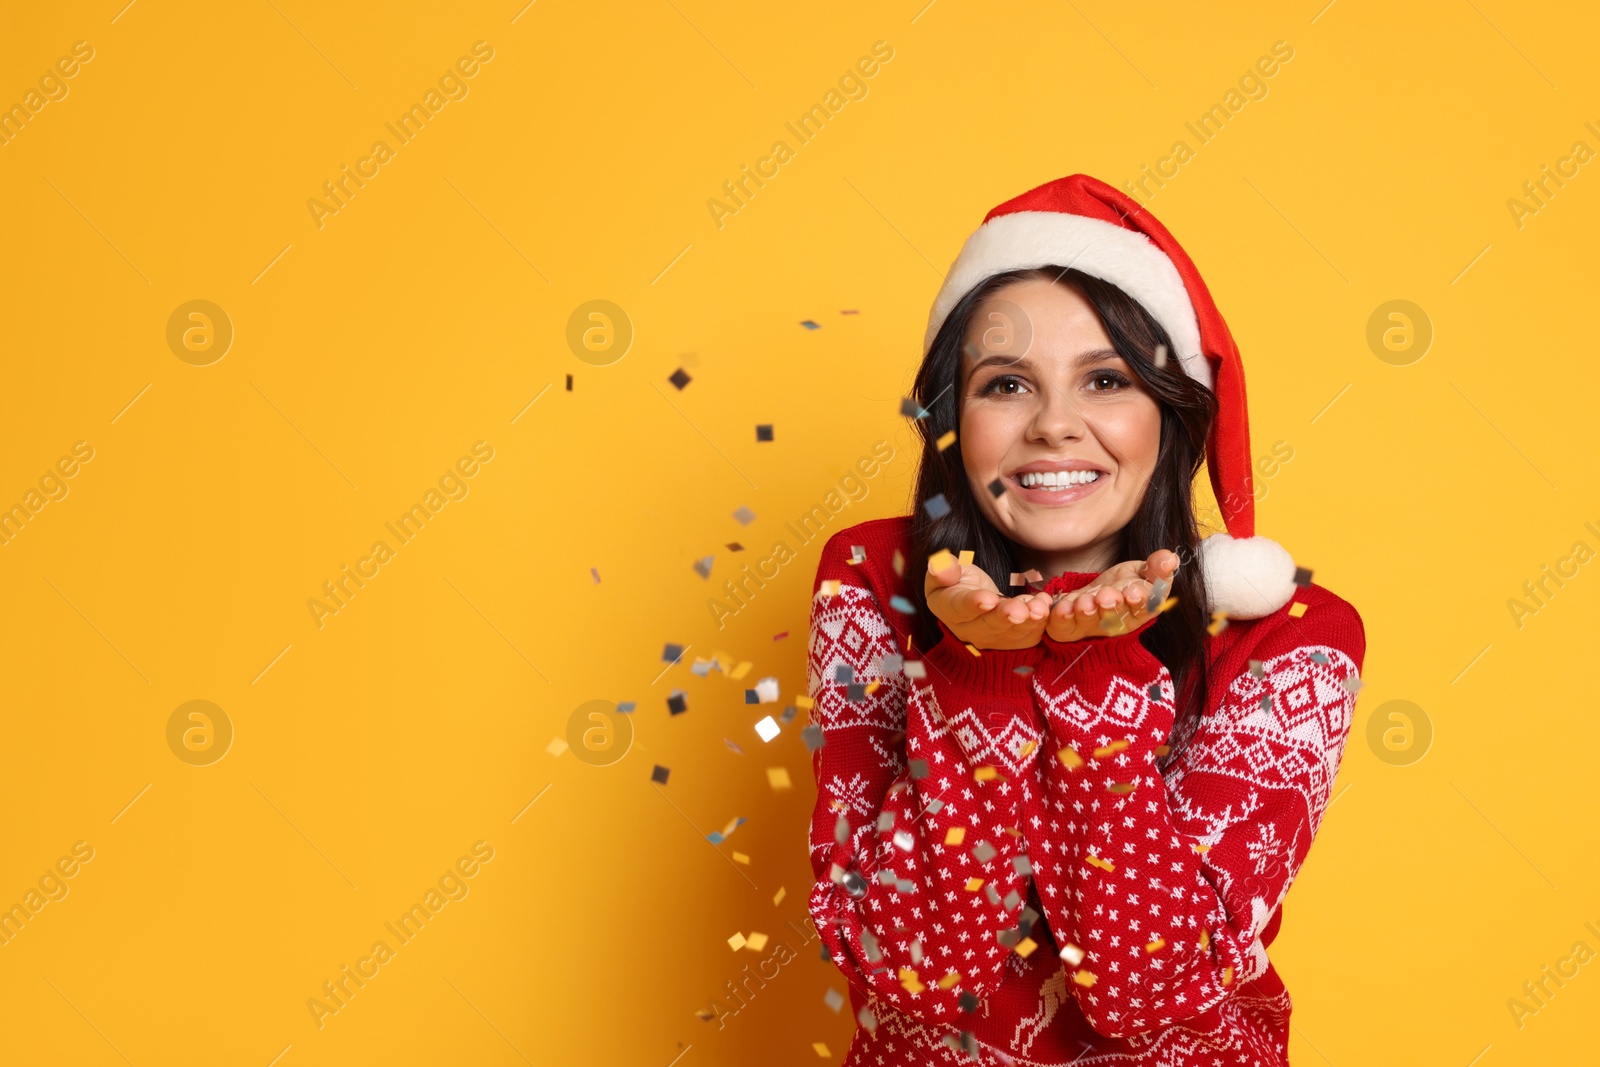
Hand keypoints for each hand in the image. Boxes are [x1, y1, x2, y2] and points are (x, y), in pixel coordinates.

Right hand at [925, 551, 1053, 650]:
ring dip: (1028, 622)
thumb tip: (939, 565)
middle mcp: (967, 630)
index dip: (974, 604)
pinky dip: (1039, 624)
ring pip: (1010, 634)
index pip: (960, 608)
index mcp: (948, 608)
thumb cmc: (958, 580)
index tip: (989, 599)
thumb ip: (943, 568)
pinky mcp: (1010, 640)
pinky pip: (1026, 637)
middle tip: (1020, 609)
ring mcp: (990, 638)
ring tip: (1040, 608)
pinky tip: (1046, 606)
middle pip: (987, 626)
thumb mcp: (947, 568)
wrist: (975, 596)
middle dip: (1006, 617)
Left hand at [1044, 549, 1179, 643]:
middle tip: (1106, 596)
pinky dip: (1061, 618)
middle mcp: (1117, 624)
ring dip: (1085, 611)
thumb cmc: (1128, 584)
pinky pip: (1063, 627)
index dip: (1139, 601)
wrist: (1100, 592)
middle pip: (1114, 618)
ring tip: (1084, 601)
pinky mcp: (1069, 627)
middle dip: (1110, 607)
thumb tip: (1171, 558)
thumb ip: (1157, 567)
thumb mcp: (1146, 572)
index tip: (1133, 592)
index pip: (1143, 608)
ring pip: (1088, 621)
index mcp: (1140, 610)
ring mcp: (1092, 627)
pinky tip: (1061, 606)